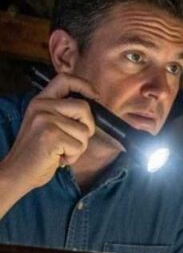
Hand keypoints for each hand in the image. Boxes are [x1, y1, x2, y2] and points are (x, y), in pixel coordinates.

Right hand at [0, 73, 99, 195]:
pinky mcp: (51, 136)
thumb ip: (63, 113)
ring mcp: (45, 120)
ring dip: (79, 146)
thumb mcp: (47, 125)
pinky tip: (58, 158)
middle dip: (87, 127)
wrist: (17, 172)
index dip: (84, 85)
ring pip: (84, 130)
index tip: (95, 97)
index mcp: (41, 101)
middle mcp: (41, 107)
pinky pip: (79, 145)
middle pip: (84, 107)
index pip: (65, 79)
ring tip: (62, 151)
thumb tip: (93, 105)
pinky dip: (73, 156)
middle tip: (73, 140)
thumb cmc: (39, 152)